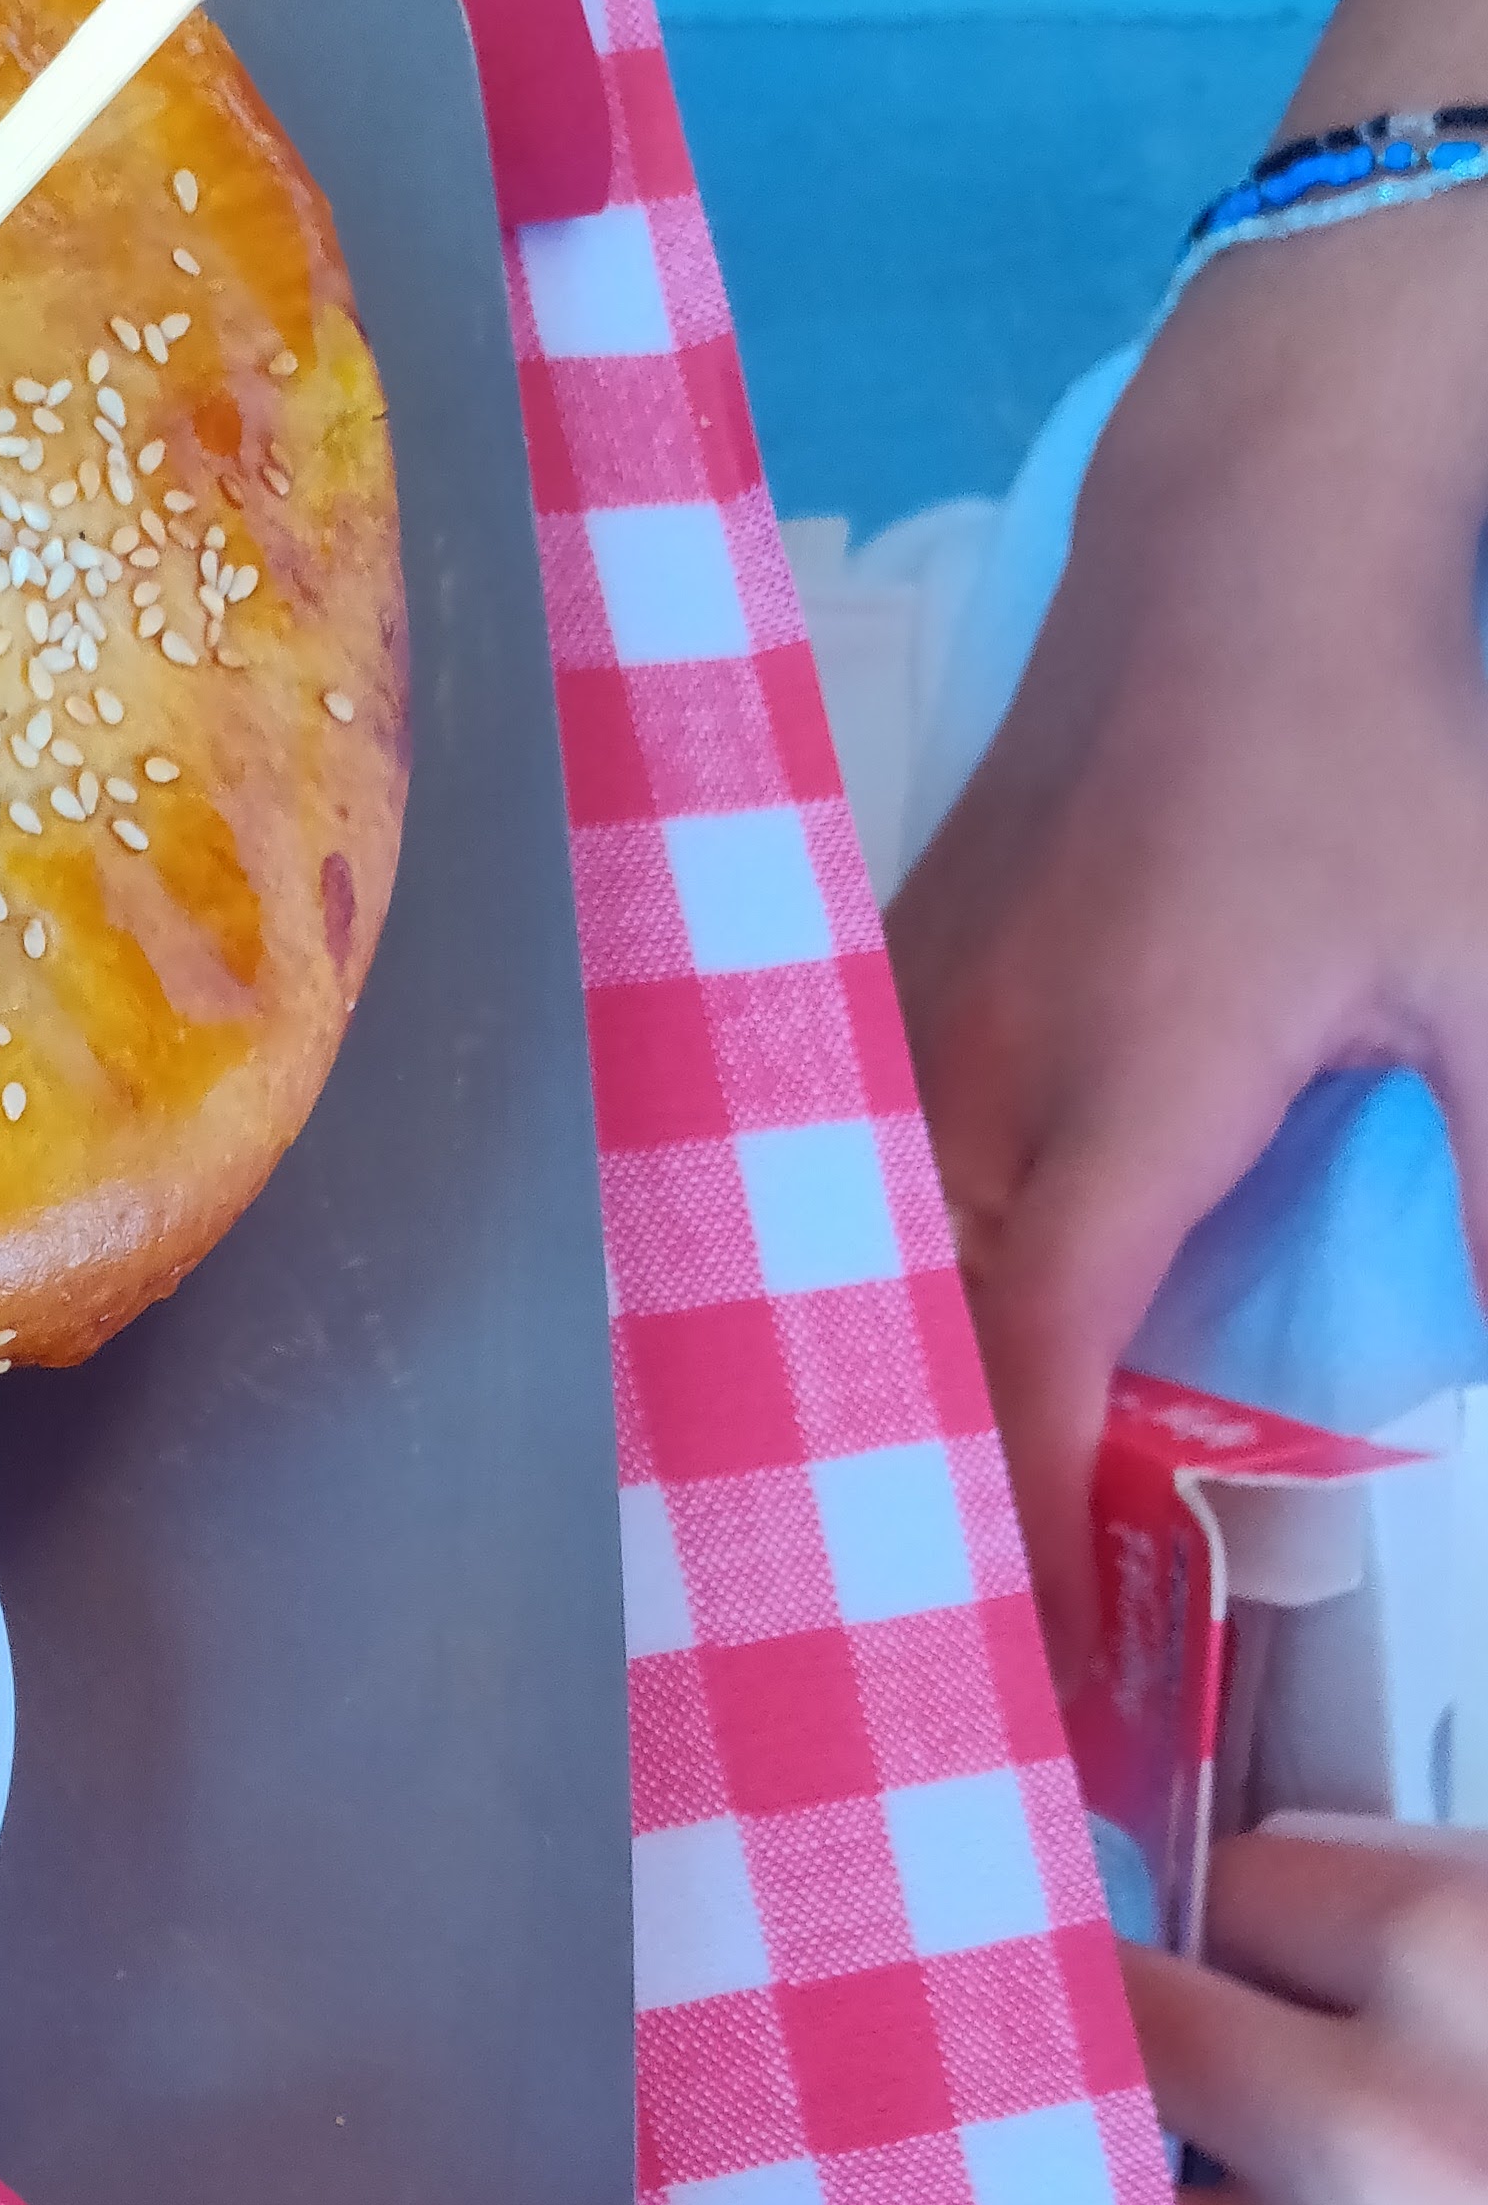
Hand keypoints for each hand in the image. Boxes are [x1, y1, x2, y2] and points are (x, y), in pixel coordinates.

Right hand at [889, 251, 1487, 1683]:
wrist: (1234, 531)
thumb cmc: (1374, 748)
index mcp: (1126, 1077)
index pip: (1032, 1353)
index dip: (1018, 1517)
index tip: (1034, 1663)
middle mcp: (972, 1069)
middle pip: (898, 1348)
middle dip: (917, 1512)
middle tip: (950, 1674)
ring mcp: (892, 1032)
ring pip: (841, 1280)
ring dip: (867, 1418)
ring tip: (899, 1564)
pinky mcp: (868, 1006)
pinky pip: (830, 1203)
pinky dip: (852, 1313)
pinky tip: (874, 1396)